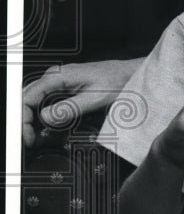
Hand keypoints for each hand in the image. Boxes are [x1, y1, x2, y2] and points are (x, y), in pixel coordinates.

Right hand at [22, 58, 142, 146]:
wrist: (130, 74)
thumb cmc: (117, 81)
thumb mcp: (94, 99)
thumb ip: (69, 108)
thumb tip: (46, 118)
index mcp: (57, 76)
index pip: (26, 98)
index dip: (23, 119)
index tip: (28, 136)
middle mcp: (54, 77)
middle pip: (26, 99)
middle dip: (24, 120)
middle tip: (30, 139)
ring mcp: (58, 81)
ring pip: (33, 100)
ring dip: (31, 118)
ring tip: (35, 135)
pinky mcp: (64, 87)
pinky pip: (45, 100)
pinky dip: (41, 114)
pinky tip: (45, 125)